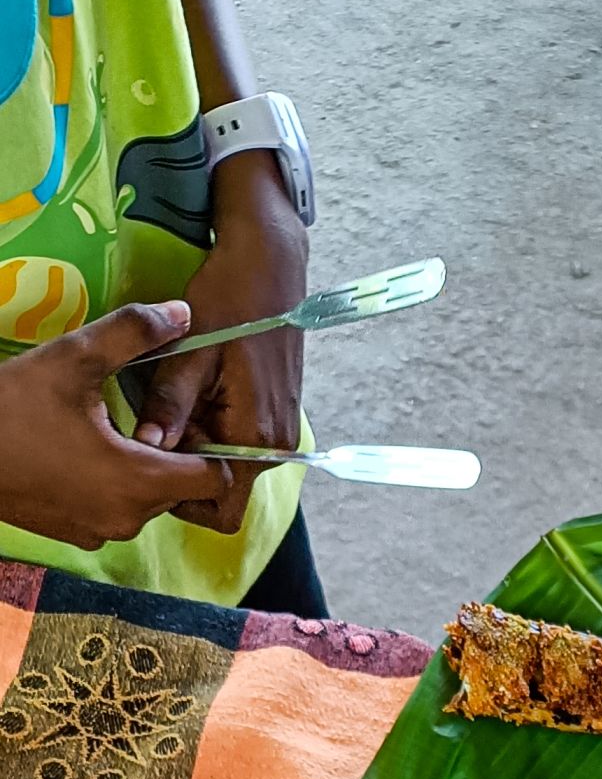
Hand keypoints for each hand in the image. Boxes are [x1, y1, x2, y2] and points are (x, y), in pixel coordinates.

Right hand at [0, 302, 228, 548]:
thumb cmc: (12, 405)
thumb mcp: (74, 358)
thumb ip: (134, 334)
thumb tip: (185, 311)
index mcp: (139, 482)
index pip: (215, 480)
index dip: (212, 447)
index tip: (188, 416)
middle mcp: (129, 519)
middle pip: (181, 488)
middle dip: (173, 453)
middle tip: (144, 412)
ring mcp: (102, 532)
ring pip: (148, 500)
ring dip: (140, 468)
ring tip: (111, 427)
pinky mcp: (78, 535)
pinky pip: (115, 510)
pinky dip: (112, 485)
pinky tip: (84, 450)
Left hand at [134, 152, 308, 533]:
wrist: (270, 268)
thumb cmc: (229, 302)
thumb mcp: (189, 351)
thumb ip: (168, 404)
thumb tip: (144, 448)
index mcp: (256, 438)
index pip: (222, 510)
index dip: (183, 495)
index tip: (157, 457)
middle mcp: (275, 448)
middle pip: (222, 490)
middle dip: (186, 466)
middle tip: (159, 421)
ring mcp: (279, 435)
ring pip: (227, 467)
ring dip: (197, 445)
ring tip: (176, 401)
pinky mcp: (276, 419)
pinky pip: (237, 444)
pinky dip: (211, 429)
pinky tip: (196, 394)